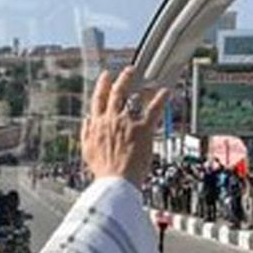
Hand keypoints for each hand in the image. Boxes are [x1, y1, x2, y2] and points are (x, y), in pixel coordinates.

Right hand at [81, 67, 168, 185]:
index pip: (98, 100)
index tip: (106, 76)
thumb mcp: (87, 151)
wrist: (116, 182)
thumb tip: (87, 120)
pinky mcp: (143, 129)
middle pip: (115, 93)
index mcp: (97, 125)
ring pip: (131, 97)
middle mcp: (111, 120)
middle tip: (128, 71)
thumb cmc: (103, 171)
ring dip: (137, 85)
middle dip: (122, 79)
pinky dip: (160, 99)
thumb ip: (86, 133)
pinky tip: (165, 91)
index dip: (102, 85)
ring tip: (142, 78)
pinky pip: (153, 110)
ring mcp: (127, 123)